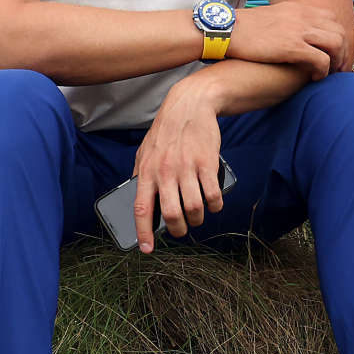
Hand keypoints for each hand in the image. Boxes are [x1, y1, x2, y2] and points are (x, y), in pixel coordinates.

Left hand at [131, 81, 225, 251]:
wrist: (190, 104)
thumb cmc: (166, 131)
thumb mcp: (145, 151)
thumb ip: (141, 175)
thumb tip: (138, 201)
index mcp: (147, 170)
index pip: (141, 208)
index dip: (144, 232)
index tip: (146, 249)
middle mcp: (166, 171)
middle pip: (171, 214)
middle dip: (178, 230)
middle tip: (181, 229)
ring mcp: (187, 167)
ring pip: (194, 208)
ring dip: (198, 219)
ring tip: (198, 217)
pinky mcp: (207, 163)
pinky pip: (213, 195)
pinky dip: (215, 205)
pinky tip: (214, 204)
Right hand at [229, 2, 347, 77]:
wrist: (224, 30)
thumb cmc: (240, 29)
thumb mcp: (268, 18)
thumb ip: (284, 24)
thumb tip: (288, 36)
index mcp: (297, 8)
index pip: (331, 19)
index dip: (336, 37)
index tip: (334, 53)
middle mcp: (302, 16)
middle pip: (339, 30)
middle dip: (343, 51)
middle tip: (338, 68)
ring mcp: (299, 30)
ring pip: (336, 43)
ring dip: (337, 61)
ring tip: (331, 75)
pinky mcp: (292, 46)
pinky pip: (321, 59)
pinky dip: (323, 71)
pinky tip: (316, 78)